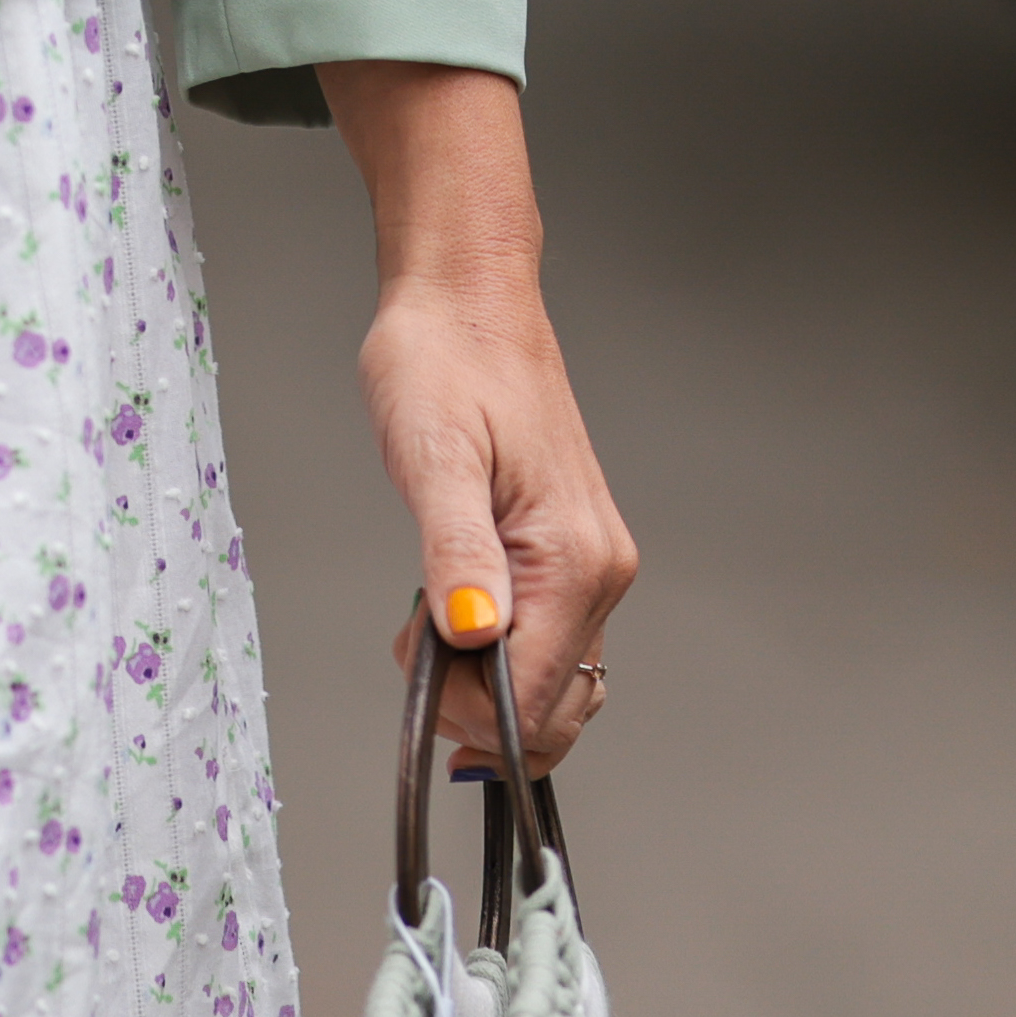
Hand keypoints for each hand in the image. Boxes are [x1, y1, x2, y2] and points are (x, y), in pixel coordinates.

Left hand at [311, 62, 635, 764]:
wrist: (463, 304)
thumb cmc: (443, 366)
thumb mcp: (433, 458)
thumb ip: (455, 553)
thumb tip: (473, 632)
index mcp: (575, 557)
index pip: (536, 694)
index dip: (472, 712)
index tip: (416, 672)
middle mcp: (600, 570)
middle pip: (557, 707)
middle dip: (481, 710)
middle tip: (415, 648)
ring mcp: (590, 566)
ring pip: (553, 683)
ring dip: (487, 686)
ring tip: (427, 623)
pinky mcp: (570, 557)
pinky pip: (548, 643)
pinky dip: (500, 657)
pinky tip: (454, 613)